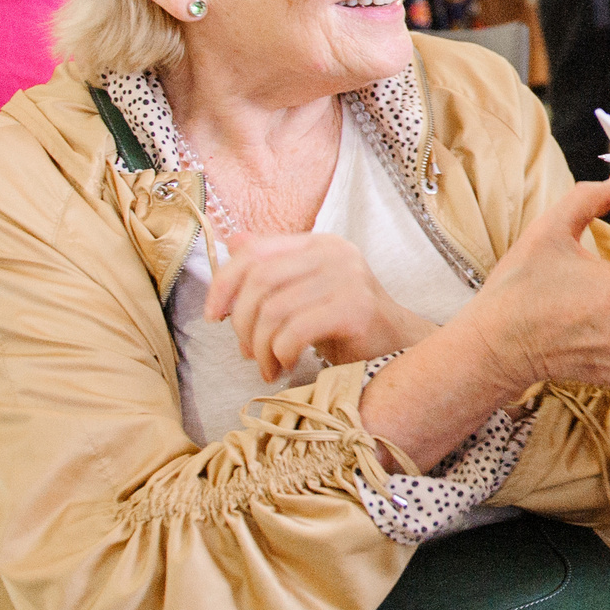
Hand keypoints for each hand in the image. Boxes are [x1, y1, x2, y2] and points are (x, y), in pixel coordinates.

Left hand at [206, 230, 429, 381]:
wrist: (397, 347)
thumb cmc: (345, 323)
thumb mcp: (305, 289)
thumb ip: (272, 265)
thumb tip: (232, 243)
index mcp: (318, 243)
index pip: (253, 252)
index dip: (223, 284)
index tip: (213, 317)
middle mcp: (334, 253)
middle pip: (259, 281)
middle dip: (241, 323)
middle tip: (246, 352)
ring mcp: (348, 278)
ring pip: (273, 310)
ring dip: (260, 347)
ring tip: (267, 366)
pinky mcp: (356, 309)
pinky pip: (295, 332)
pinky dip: (280, 354)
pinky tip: (286, 366)